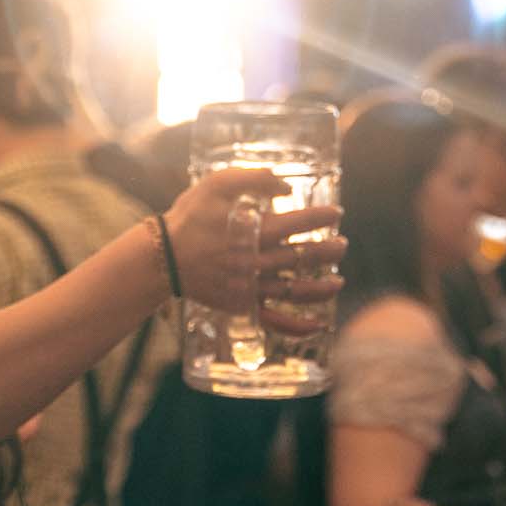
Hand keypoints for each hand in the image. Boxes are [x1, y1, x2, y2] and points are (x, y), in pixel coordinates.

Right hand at [164, 168, 344, 328]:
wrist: (162, 257)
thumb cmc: (189, 217)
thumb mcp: (216, 184)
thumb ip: (253, 179)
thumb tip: (286, 186)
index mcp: (254, 232)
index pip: (298, 223)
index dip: (320, 217)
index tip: (336, 212)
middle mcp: (257, 261)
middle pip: (302, 257)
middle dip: (327, 251)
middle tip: (343, 244)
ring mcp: (251, 288)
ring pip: (296, 291)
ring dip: (321, 288)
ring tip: (339, 281)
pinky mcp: (242, 306)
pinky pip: (275, 320)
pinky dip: (298, 326)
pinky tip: (319, 326)